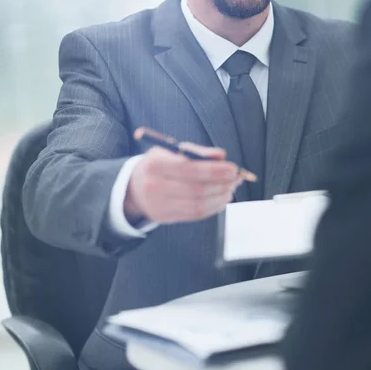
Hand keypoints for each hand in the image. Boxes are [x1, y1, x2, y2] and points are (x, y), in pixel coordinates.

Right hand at [124, 143, 241, 223]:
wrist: (133, 188)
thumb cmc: (158, 165)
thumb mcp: (171, 151)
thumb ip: (197, 152)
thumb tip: (221, 155)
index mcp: (155, 165)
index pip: (189, 169)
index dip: (214, 170)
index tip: (233, 168)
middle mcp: (154, 187)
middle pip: (196, 189)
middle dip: (221, 184)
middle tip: (237, 178)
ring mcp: (159, 205)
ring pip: (197, 205)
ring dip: (220, 197)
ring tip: (231, 188)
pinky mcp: (165, 218)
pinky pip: (194, 215)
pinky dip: (212, 207)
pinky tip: (221, 199)